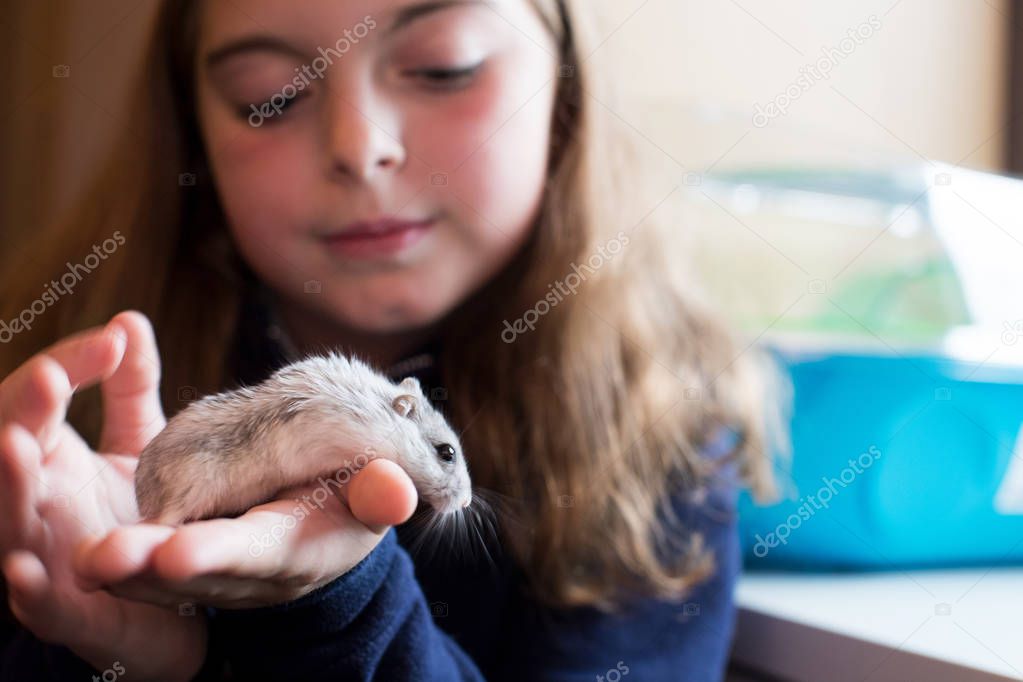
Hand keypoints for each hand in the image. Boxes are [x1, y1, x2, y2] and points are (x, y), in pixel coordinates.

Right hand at [0, 311, 205, 681]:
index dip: (68, 365)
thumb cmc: (133, 517)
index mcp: (47, 460)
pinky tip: (23, 570)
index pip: (39, 400)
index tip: (112, 339)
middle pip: (9, 453)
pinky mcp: (65, 613)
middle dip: (20, 412)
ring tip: (18, 445)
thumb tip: (127, 320)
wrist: (162, 604)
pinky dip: (27, 589)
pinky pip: (38, 604)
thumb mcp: (140, 446)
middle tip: (47, 376)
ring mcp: (41, 557)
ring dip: (9, 485)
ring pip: (8, 521)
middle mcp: (34, 503)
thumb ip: (130, 390)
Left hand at [73, 453, 417, 609]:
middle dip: (148, 569)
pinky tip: (59, 551)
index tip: (177, 552)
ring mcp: (207, 573)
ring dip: (116, 570)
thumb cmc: (345, 501)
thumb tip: (398, 488)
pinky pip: (138, 567)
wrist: (320, 524)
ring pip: (154, 578)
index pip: (257, 552)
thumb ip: (380, 491)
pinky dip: (106, 562)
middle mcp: (244, 571)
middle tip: (101, 558)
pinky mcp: (179, 560)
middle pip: (193, 573)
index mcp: (294, 548)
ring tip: (77, 554)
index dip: (220, 553)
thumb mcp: (369, 496)